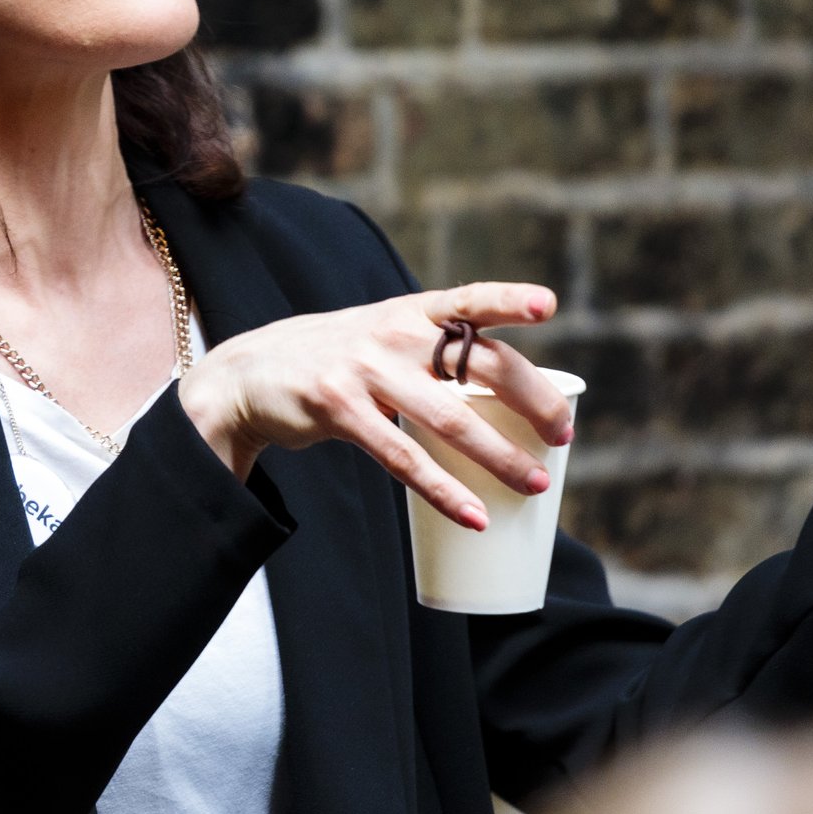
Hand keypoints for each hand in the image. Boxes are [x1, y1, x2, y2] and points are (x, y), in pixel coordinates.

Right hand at [179, 283, 568, 529]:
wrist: (249, 373)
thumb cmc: (336, 360)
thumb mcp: (380, 338)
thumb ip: (432, 355)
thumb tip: (508, 401)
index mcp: (408, 312)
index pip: (468, 300)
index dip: (508, 299)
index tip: (549, 305)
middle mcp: (391, 333)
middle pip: (478, 363)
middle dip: (531, 400)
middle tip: (563, 436)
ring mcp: (364, 369)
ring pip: (450, 417)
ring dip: (499, 455)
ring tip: (534, 483)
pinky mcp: (339, 408)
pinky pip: (403, 458)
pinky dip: (444, 490)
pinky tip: (474, 514)